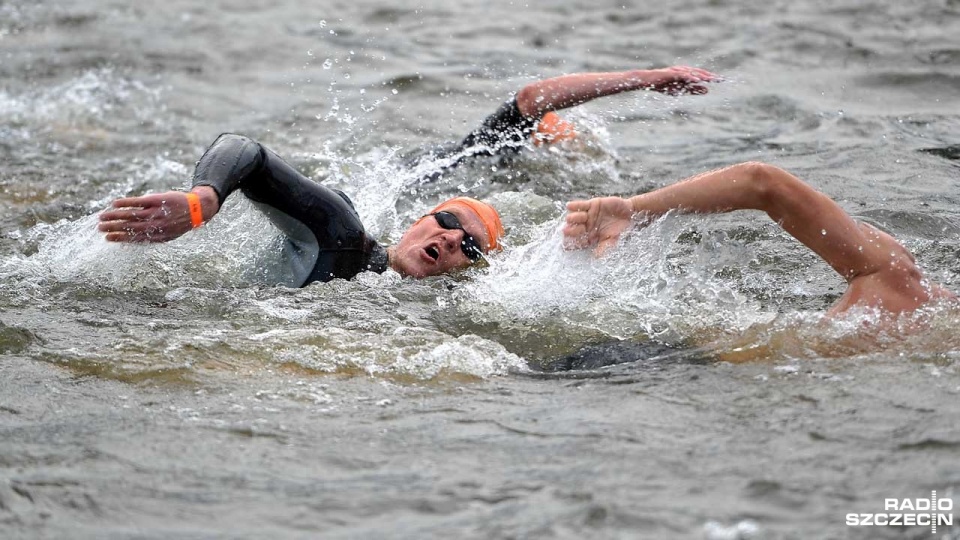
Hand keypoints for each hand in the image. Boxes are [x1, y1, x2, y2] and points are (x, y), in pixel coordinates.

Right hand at [98, 187, 218, 242]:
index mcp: (158, 236)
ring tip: (102, 217)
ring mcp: (156, 213)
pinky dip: (125, 203)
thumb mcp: (169, 235)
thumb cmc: (179, 223)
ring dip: (115, 216)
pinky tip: (114, 204)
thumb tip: (133, 241)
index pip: (136, 238)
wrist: (196, 209)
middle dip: (114, 228)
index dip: (121, 238)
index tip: (108, 238)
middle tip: (100, 228)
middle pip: (131, 227)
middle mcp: (156, 225)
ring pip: (132, 215)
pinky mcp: (156, 200)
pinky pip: (138, 202)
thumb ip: (152, 237)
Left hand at [562, 196, 635, 255]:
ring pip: (576, 217)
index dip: (570, 243)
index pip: (577, 241)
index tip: (565, 245)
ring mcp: (588, 215)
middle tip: (566, 231)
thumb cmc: (620, 230)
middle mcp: (586, 227)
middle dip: (570, 230)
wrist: (630, 214)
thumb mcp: (612, 241)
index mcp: (589, 237)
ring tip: (571, 219)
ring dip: (573, 218)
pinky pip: (581, 205)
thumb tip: (596, 259)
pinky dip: (575, 205)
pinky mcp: (592, 205)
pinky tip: (569, 206)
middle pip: (574, 229)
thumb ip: (603, 248)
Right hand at [644, 65, 719, 95]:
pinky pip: (681, 75)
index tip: (722, 80)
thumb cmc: (664, 84)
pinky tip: (697, 80)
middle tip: (721, 80)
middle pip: (699, 73)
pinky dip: (689, 77)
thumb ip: (694, 89)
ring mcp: (677, 71)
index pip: (702, 75)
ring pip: (692, 73)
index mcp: (687, 73)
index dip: (711, 77)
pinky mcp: (670, 73)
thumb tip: (707, 90)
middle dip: (710, 76)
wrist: (648, 81)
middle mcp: (684, 70)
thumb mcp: (681, 89)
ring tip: (711, 80)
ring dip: (702, 76)